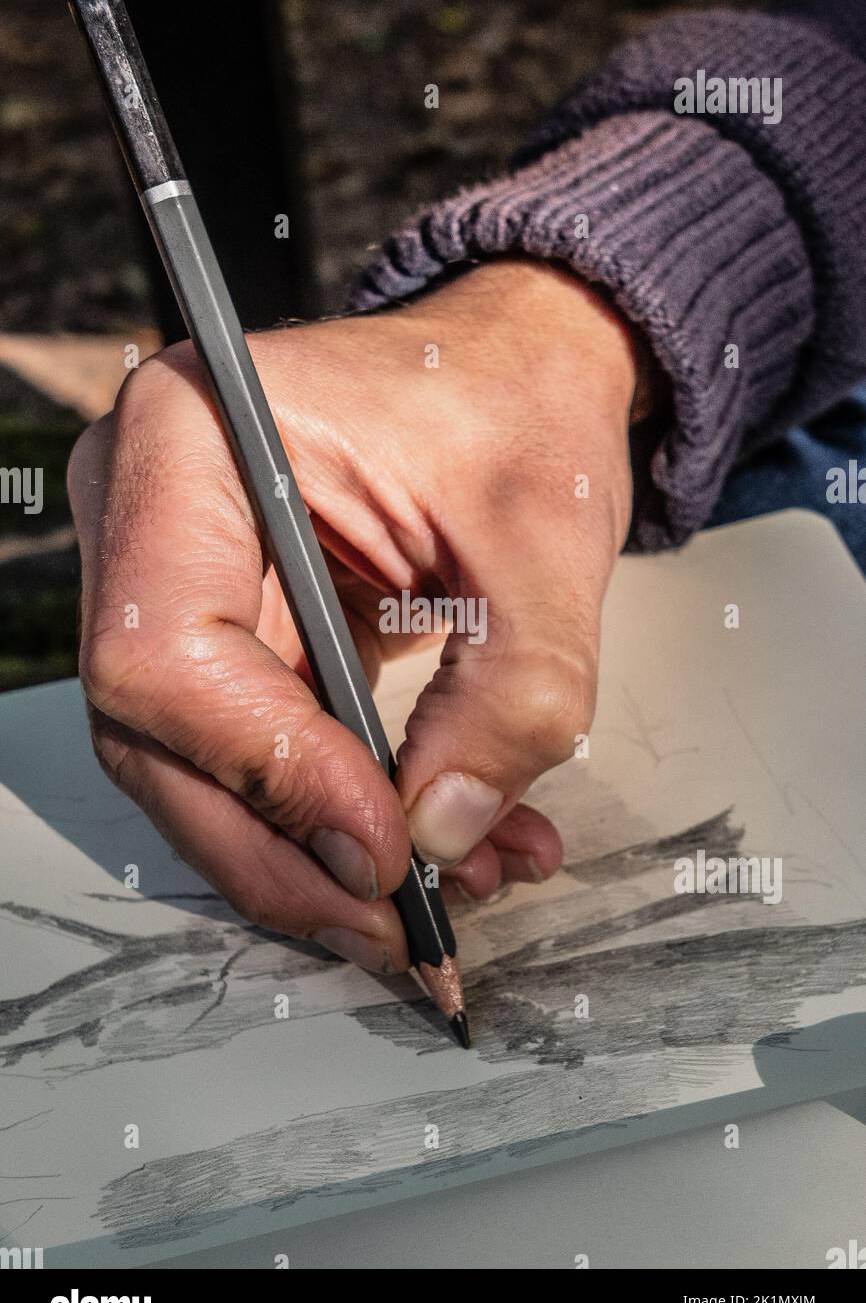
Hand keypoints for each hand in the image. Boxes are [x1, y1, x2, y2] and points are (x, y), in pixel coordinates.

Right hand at [68, 259, 640, 972]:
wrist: (516, 377)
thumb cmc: (517, 408)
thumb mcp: (546, 546)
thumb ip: (509, 699)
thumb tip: (440, 836)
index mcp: (196, 441)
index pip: (166, 650)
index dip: (265, 772)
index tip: (379, 848)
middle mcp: (152, 512)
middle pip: (161, 734)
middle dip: (281, 850)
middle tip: (395, 925)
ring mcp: (177, 577)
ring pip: (201, 767)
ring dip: (317, 853)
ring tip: (442, 892)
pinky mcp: (228, 630)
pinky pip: (255, 752)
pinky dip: (338, 816)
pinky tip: (433, 849)